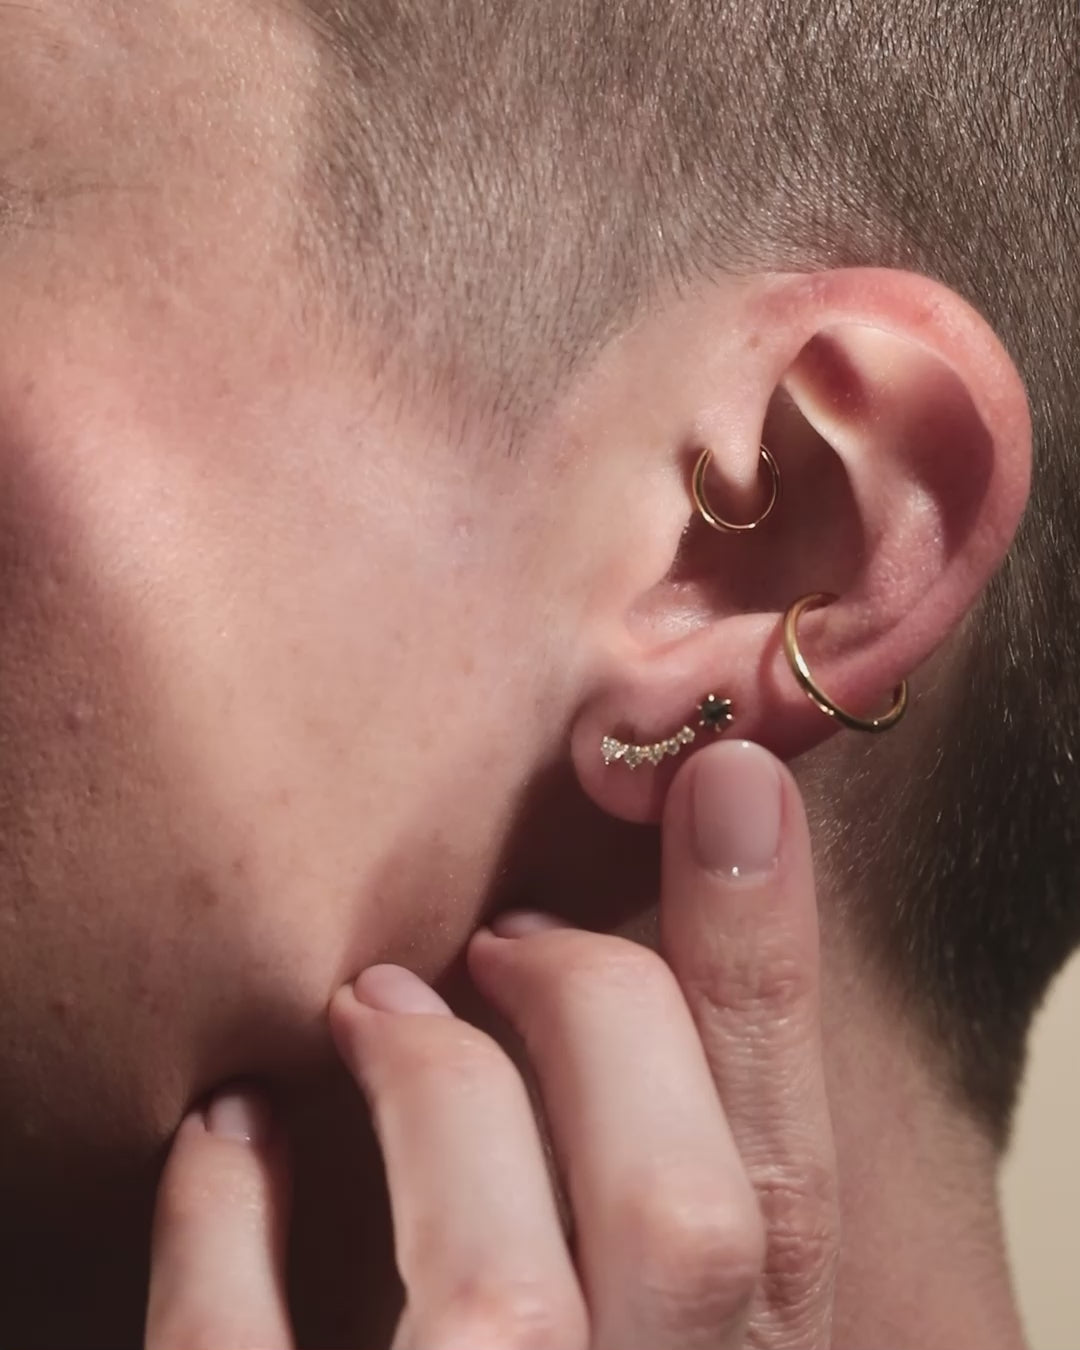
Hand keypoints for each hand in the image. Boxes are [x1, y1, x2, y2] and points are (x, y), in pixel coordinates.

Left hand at [146, 739, 837, 1348]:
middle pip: (694, 1224)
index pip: (796, 1195)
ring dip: (439, 1091)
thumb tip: (593, 977)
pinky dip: (223, 1229)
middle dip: (607, 1016)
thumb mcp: (640, 1334)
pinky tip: (224, 1134)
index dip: (770, 976)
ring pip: (500, 1306)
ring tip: (370, 1004)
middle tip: (509, 938)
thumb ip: (639, 1200)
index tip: (730, 786)